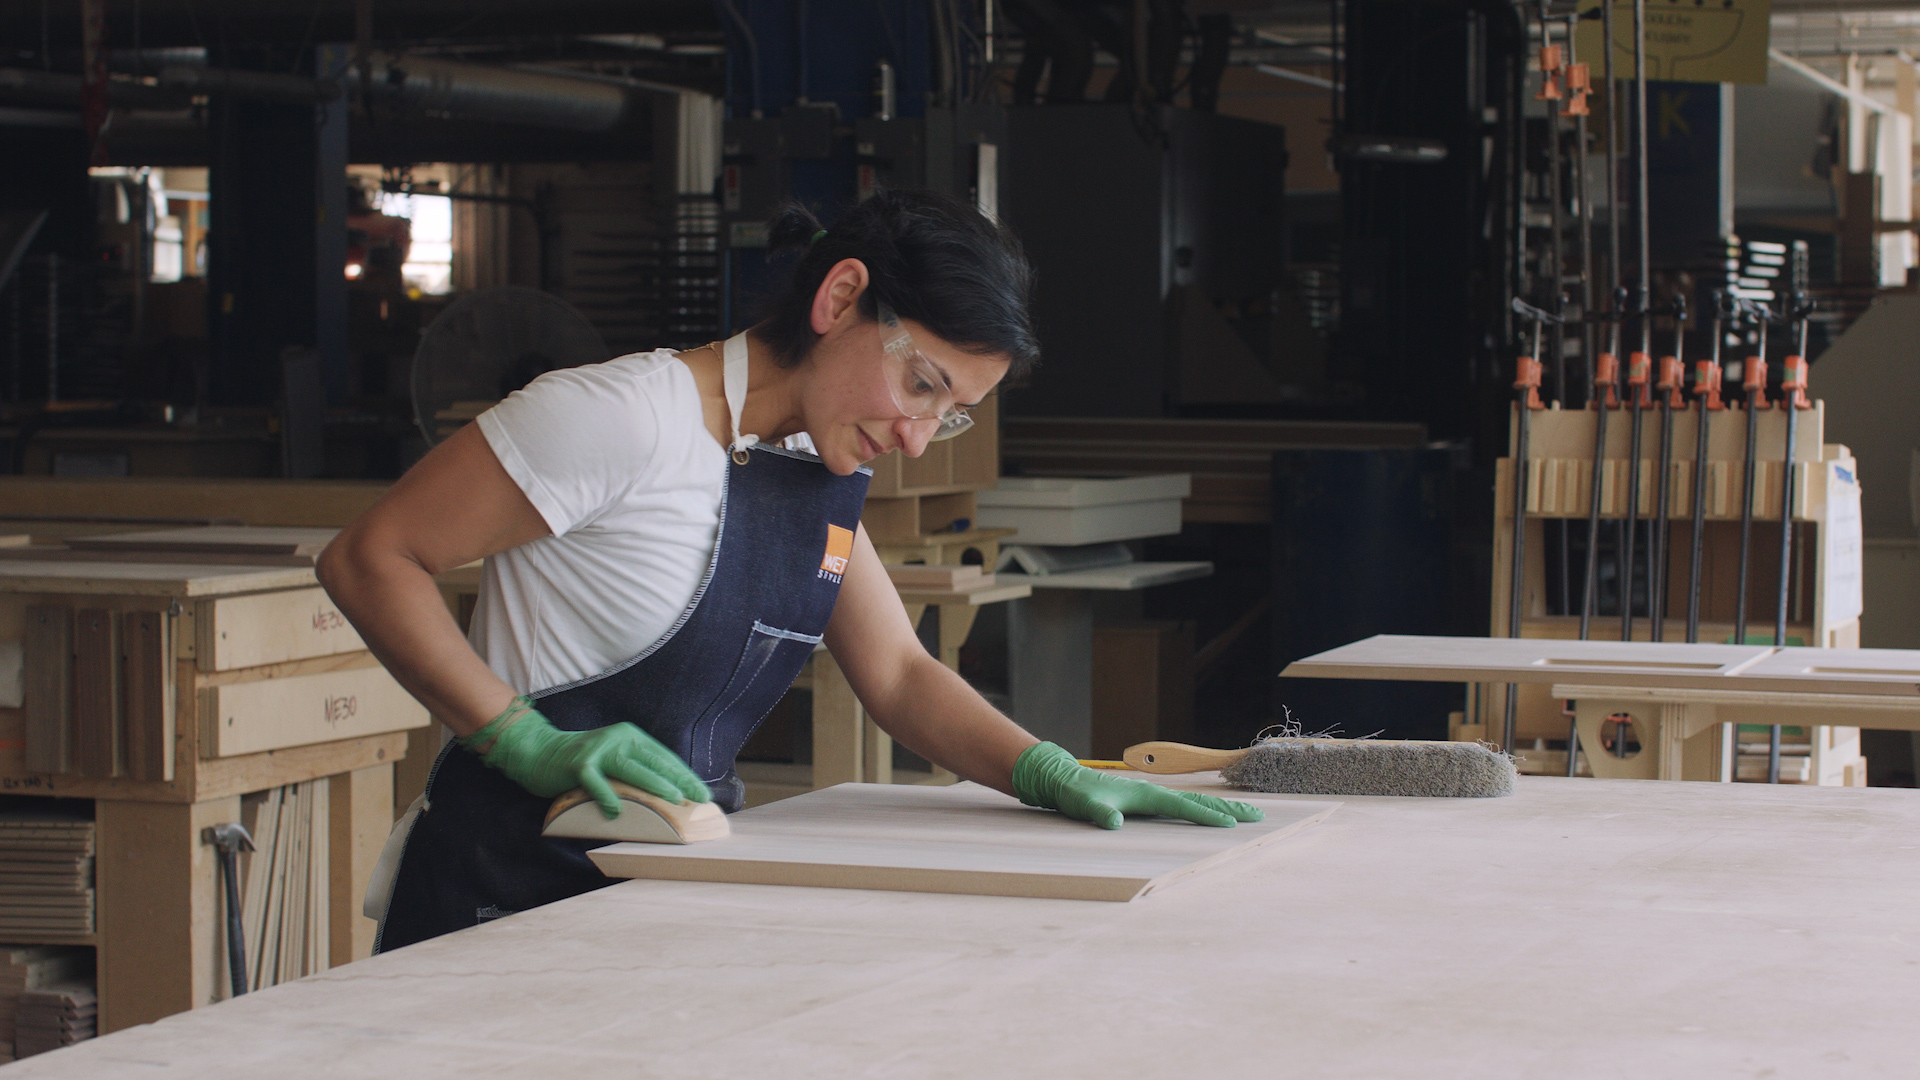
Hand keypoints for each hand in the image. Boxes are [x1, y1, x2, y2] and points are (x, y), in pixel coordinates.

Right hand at [463, 698, 710, 816]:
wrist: (538, 751)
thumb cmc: (581, 762)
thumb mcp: (613, 760)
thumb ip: (635, 771)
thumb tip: (666, 795)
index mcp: (630, 737)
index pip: (664, 757)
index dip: (685, 776)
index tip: (703, 794)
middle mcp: (617, 739)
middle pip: (654, 761)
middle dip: (680, 781)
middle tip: (699, 799)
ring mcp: (597, 750)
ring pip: (631, 768)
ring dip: (654, 785)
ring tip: (674, 800)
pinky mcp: (578, 764)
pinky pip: (595, 782)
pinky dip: (606, 796)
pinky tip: (616, 812)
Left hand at [1010, 742, 1263, 829]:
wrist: (1064, 779)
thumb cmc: (1075, 793)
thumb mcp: (1084, 805)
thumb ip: (1099, 812)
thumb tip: (1112, 822)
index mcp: (1145, 794)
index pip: (1183, 807)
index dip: (1206, 816)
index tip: (1230, 824)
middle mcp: (1153, 793)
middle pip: (1198, 801)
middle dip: (1228, 809)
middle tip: (1256, 815)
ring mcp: (1151, 796)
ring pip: (1193, 802)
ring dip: (1219, 808)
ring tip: (1244, 814)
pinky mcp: (1146, 801)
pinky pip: (1182, 806)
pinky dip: (1202, 809)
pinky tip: (1208, 816)